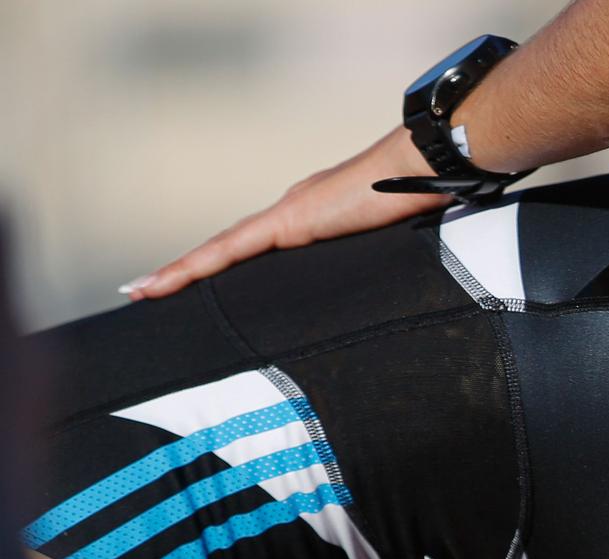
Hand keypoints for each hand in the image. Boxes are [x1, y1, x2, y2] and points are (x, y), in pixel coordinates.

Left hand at [123, 130, 445, 300]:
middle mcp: (292, 213)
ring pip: (222, 250)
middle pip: (231, 251)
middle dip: (189, 273)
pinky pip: (231, 249)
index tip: (196, 286)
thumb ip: (370, 265)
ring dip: (180, 272)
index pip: (257, 250)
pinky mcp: (288, 221)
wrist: (422, 168)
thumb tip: (376, 293)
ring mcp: (288, 215)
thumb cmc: (417, 202)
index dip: (223, 267)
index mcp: (313, 221)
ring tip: (140, 290)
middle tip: (147, 291)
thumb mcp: (387, 248)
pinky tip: (165, 282)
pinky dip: (195, 266)